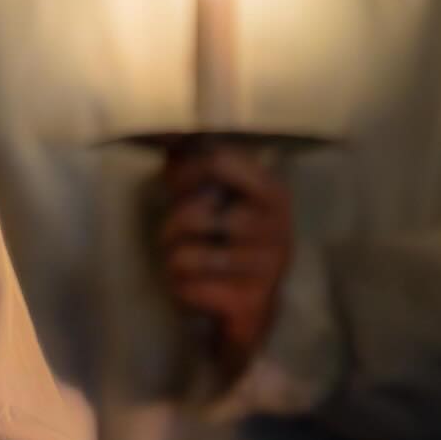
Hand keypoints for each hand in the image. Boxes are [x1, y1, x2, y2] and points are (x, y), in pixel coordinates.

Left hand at [159, 143, 293, 377]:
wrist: (253, 310)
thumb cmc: (227, 240)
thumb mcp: (217, 197)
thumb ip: (193, 163)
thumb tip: (163, 130)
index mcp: (271, 192)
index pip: (216, 161)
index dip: (183, 172)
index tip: (174, 186)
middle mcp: (277, 227)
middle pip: (194, 214)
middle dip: (172, 227)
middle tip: (178, 236)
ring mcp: (267, 267)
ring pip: (184, 255)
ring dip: (174, 261)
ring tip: (186, 263)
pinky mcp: (250, 301)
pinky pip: (186, 286)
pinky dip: (180, 288)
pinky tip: (197, 288)